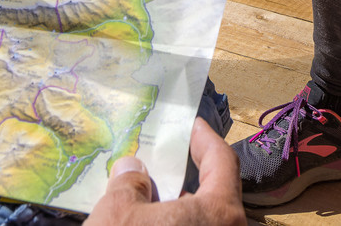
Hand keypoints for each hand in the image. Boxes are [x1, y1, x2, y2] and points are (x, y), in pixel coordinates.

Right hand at [84, 119, 246, 225]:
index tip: (192, 124)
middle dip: (184, 175)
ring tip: (144, 191)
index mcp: (219, 211)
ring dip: (174, 205)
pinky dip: (172, 223)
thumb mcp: (118, 212)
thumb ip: (129, 184)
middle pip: (212, 193)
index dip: (205, 138)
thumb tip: (132, 168)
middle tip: (161, 158)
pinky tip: (146, 219)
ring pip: (200, 217)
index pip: (222, 160)